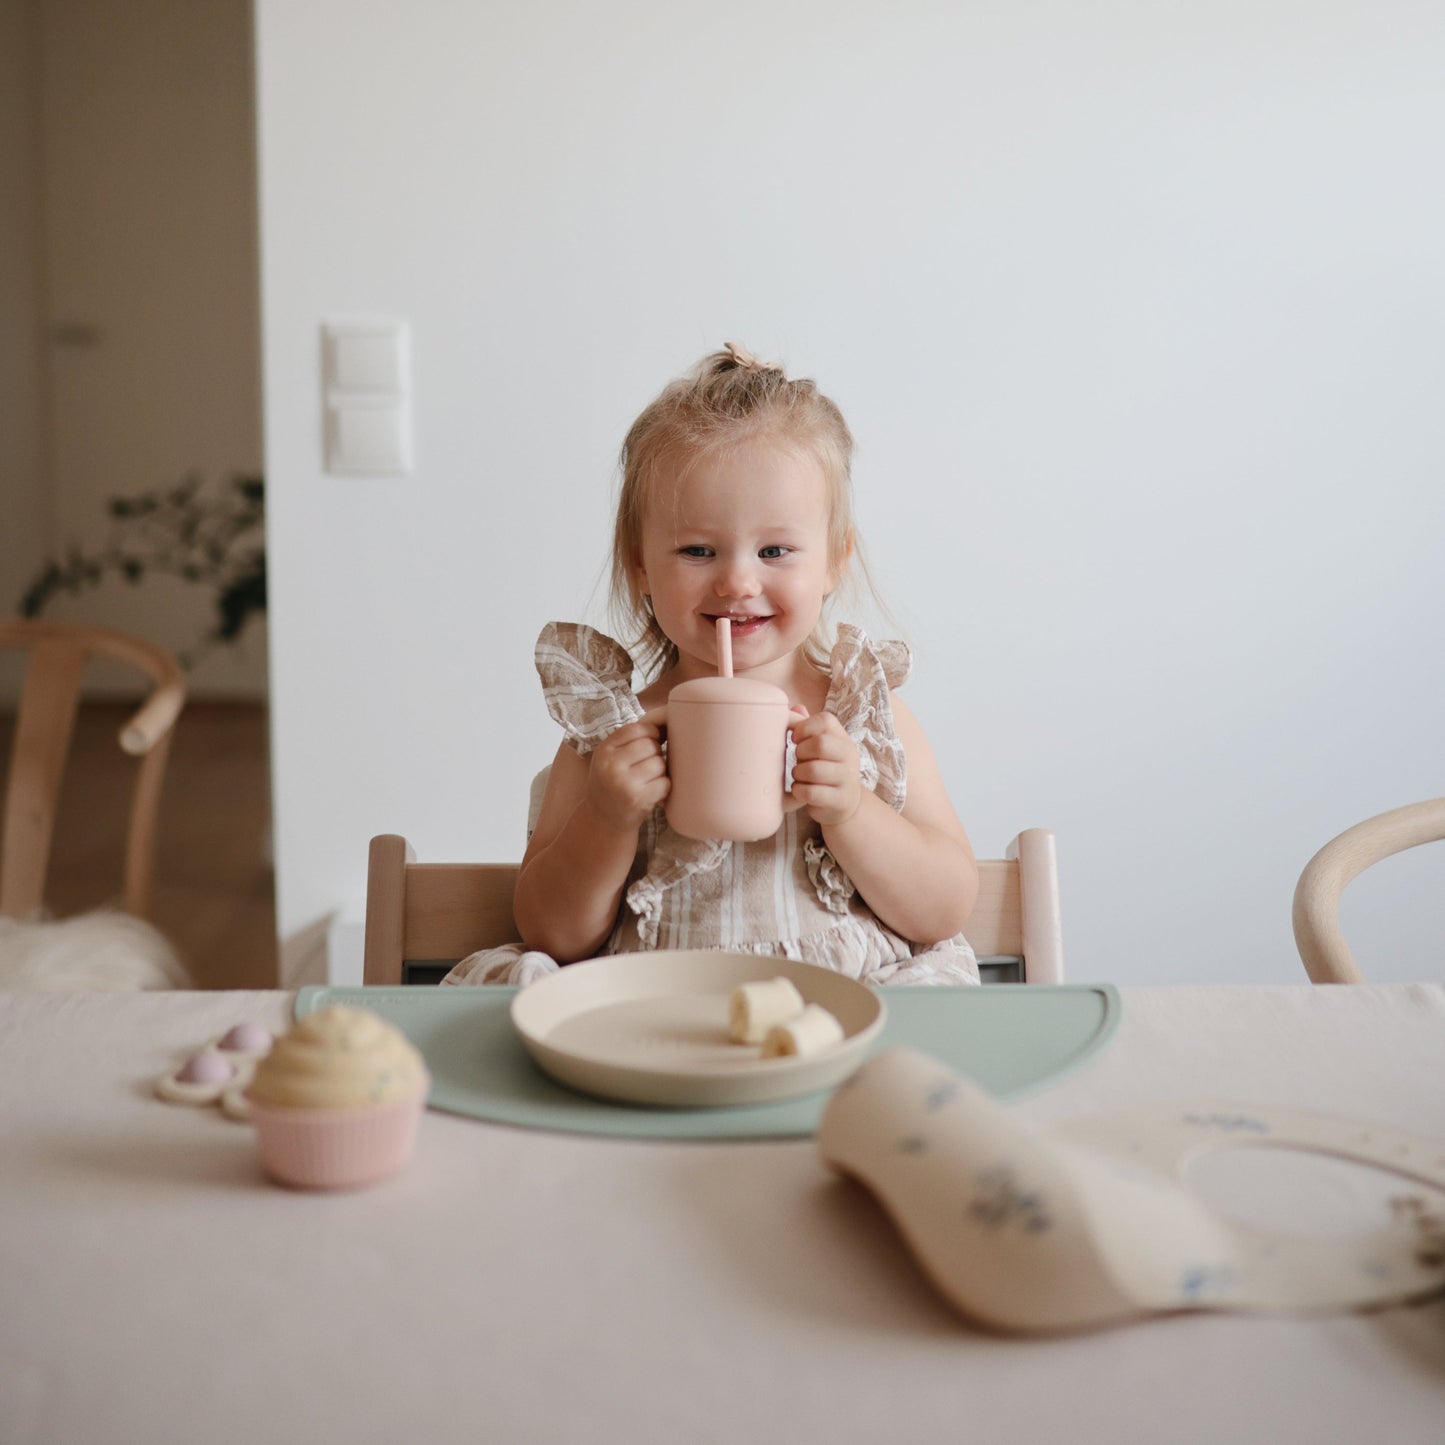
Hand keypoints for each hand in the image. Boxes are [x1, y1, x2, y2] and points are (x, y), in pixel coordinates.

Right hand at [585, 718, 668, 832]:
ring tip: (647, 780)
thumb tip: (667, 721)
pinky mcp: (639, 800)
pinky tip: (652, 792)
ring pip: (659, 763)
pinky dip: (663, 787)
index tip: (653, 742)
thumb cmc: (611, 783)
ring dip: (659, 771)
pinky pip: (665, 782)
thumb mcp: (609, 758)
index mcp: (604, 750)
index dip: (651, 732)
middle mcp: (611, 765)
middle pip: (651, 745)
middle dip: (655, 754)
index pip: (637, 728)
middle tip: (647, 766)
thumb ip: (629, 740)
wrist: (602, 820)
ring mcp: (624, 783)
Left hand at [788, 710, 861, 827]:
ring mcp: (848, 779)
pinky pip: (812, 793)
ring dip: (798, 773)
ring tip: (798, 776)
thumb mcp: (820, 748)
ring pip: (814, 770)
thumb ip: (807, 728)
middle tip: (798, 759)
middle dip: (800, 752)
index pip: (826, 720)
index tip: (795, 739)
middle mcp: (850, 756)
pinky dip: (799, 791)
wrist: (844, 803)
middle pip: (820, 744)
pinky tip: (800, 790)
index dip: (804, 727)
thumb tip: (794, 709)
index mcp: (843, 739)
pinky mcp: (841, 800)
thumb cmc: (825, 769)